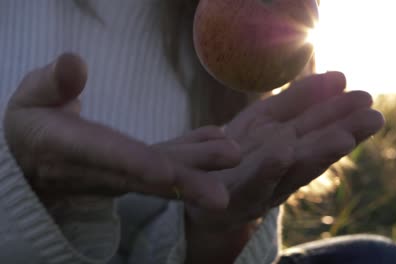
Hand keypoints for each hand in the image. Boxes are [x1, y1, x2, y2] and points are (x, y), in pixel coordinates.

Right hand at [3, 53, 239, 208]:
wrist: (35, 160)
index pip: (111, 158)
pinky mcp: (136, 167)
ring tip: (234, 153)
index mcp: (75, 151)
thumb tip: (73, 61)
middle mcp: (104, 169)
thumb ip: (52, 84)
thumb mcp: (31, 98)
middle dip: (185, 184)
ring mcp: (124, 171)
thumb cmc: (32, 124)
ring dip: (199, 164)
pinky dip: (193, 150)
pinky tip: (219, 137)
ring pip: (164, 170)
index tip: (170, 174)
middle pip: (148, 177)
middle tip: (223, 198)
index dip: (140, 165)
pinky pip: (166, 159)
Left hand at [186, 72, 384, 230]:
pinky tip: (283, 152)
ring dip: (317, 155)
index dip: (342, 117)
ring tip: (343, 138)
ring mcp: (259, 187)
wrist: (196, 187)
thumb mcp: (266, 121)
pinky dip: (269, 169)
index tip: (367, 100)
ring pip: (291, 171)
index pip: (319, 132)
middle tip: (373, 119)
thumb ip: (298, 101)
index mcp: (290, 150)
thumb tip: (340, 76)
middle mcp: (280, 172)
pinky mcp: (233, 198)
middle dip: (342, 135)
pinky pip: (252, 184)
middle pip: (313, 153)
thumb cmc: (239, 152)